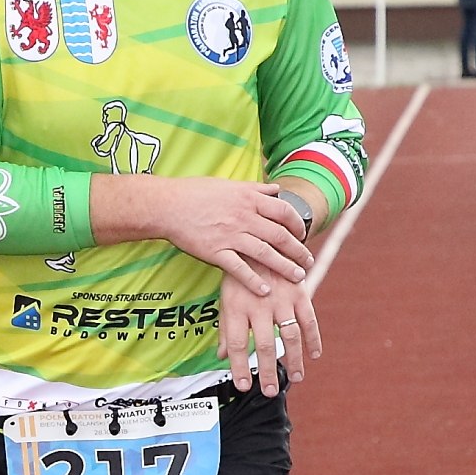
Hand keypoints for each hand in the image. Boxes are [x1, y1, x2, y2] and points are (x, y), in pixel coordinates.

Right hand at [94, 175, 310, 292]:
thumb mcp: (229, 184)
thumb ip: (255, 188)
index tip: (302, 235)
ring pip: (265, 254)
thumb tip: (276, 188)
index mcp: (248, 199)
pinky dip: (253, 281)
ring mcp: (230, 236)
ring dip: (285, 267)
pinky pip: (239, 269)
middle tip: (308, 261)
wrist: (167, 205)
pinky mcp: (215, 252)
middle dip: (298, 250)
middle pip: (280, 236)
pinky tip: (265, 290)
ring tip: (298, 277)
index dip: (298, 225)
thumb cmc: (194, 193)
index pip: (284, 212)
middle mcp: (244, 217)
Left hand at [220, 270, 320, 396]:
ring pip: (289, 337)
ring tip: (296, 378)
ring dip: (294, 361)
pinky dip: (313, 339)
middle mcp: (258, 305)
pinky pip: (309, 320)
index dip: (239, 367)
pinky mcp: (300, 292)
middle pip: (263, 345)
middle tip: (270, 391)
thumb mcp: (226, 297)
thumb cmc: (240, 273)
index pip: (235, 344)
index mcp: (235, 306)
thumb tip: (220, 357)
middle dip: (267, 371)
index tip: (244, 386)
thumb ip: (225, 328)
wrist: (262, 239)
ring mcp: (281, 299)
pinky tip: (314, 355)